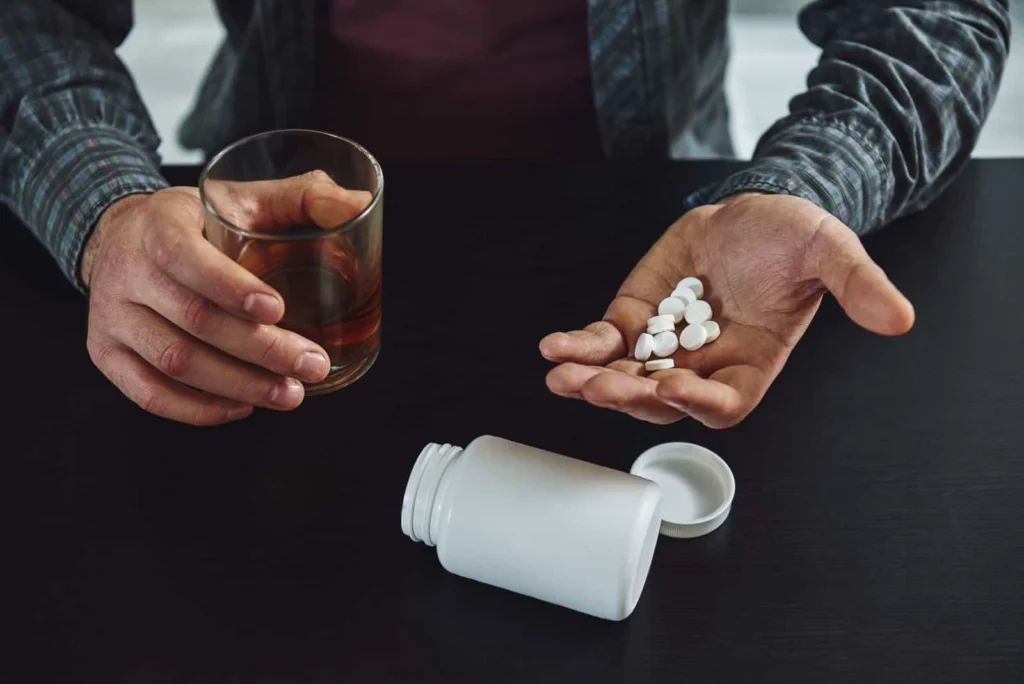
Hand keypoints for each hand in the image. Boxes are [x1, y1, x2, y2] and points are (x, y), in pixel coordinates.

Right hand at [82, 172, 370, 424]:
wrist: (128, 237)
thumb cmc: (201, 222)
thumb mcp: (245, 196)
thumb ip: (303, 196)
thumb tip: (359, 202)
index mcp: (159, 224)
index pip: (185, 257)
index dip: (230, 287)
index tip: (277, 309)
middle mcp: (126, 270)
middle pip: (193, 321)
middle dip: (261, 350)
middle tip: (312, 365)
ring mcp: (111, 316)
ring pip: (174, 362)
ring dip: (239, 384)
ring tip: (290, 393)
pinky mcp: (106, 353)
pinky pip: (148, 393)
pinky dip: (198, 408)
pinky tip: (243, 406)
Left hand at [539, 193, 914, 427]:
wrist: (754, 208)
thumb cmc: (794, 235)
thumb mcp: (829, 250)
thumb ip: (856, 285)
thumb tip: (900, 319)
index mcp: (752, 363)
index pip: (725, 403)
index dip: (699, 402)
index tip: (672, 385)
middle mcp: (705, 365)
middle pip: (662, 401)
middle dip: (629, 396)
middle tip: (600, 387)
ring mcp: (665, 345)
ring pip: (625, 378)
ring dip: (592, 381)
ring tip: (562, 375)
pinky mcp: (635, 317)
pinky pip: (604, 342)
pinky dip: (580, 346)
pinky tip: (553, 348)